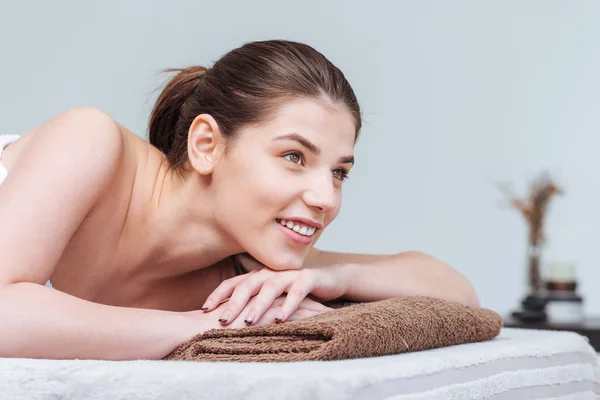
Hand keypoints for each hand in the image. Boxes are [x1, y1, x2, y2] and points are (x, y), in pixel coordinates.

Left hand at [201, 265, 347, 325]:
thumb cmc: (295, 293)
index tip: (204, 309)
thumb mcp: (273, 298)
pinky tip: (280, 319)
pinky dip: (288, 305)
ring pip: (270, 288)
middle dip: (234, 303)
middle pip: (248, 285)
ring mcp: (289, 275)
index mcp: (258, 276)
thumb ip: (253, 304)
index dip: (218, 294)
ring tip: (248, 321)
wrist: (330, 281)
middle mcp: (270, 273)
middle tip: (222, 321)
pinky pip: (296, 292)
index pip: (233, 283)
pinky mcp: (308, 279)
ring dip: (258, 305)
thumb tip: (225, 321)